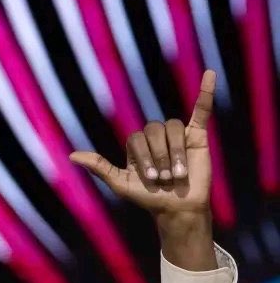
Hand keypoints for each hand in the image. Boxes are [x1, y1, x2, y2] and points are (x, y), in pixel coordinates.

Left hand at [69, 69, 214, 215]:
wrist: (176, 208)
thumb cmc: (148, 198)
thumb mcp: (119, 184)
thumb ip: (99, 167)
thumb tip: (72, 156)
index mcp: (137, 146)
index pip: (136, 137)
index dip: (143, 156)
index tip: (150, 179)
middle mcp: (155, 138)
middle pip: (154, 130)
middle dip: (158, 156)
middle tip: (164, 178)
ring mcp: (176, 135)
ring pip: (172, 127)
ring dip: (175, 152)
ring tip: (177, 174)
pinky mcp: (197, 135)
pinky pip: (201, 109)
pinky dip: (206, 92)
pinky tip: (209, 75)